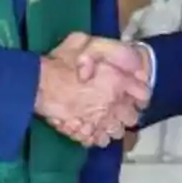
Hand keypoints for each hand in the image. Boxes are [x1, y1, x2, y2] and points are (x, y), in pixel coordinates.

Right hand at [34, 33, 148, 146]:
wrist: (37, 86)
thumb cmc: (60, 62)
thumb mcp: (84, 41)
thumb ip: (107, 48)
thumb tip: (121, 59)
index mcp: (118, 81)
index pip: (143, 93)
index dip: (138, 92)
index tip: (132, 90)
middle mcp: (114, 104)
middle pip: (133, 116)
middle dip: (127, 111)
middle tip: (116, 105)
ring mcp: (100, 122)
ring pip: (118, 132)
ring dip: (113, 125)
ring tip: (104, 118)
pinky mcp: (85, 134)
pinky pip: (100, 141)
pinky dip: (98, 136)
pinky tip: (92, 128)